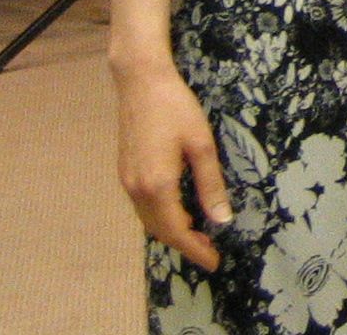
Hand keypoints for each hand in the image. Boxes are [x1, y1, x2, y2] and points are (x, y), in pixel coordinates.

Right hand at [113, 58, 231, 269]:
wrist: (140, 82)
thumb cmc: (176, 108)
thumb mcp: (202, 145)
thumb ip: (211, 184)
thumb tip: (221, 219)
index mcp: (158, 185)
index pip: (177, 231)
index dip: (195, 250)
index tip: (214, 263)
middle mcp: (137, 189)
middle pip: (160, 230)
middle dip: (185, 244)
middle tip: (211, 251)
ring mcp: (127, 181)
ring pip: (149, 220)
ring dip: (172, 231)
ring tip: (199, 234)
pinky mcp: (125, 172)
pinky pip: (143, 207)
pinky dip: (161, 217)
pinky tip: (179, 211)